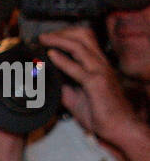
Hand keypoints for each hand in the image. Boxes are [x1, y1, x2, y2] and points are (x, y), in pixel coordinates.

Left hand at [39, 25, 136, 145]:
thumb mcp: (76, 98)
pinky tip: (51, 56)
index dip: (66, 35)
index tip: (48, 39)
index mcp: (97, 64)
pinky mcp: (97, 83)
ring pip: (80, 45)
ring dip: (60, 40)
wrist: (117, 127)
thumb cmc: (100, 114)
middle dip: (62, 33)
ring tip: (44, 40)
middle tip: (43, 37)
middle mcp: (100, 63)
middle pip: (83, 35)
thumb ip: (64, 88)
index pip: (84, 39)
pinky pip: (78, 68)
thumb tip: (48, 83)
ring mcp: (100, 71)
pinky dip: (63, 60)